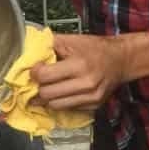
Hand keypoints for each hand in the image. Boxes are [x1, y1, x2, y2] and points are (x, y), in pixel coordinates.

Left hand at [32, 32, 148, 110]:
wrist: (121, 60)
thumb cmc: (94, 48)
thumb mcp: (72, 40)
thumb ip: (48, 45)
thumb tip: (27, 53)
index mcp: (79, 64)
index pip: (44, 76)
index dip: (35, 72)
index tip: (36, 68)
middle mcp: (86, 83)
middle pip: (47, 94)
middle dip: (39, 87)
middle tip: (41, 80)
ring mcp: (91, 97)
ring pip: (55, 105)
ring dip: (47, 97)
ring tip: (49, 87)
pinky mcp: (94, 106)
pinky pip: (67, 109)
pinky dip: (60, 102)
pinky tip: (62, 92)